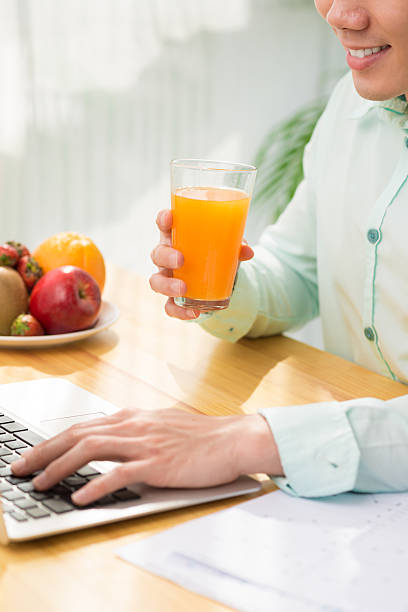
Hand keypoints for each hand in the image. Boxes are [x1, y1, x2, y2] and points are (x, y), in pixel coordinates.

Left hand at [11, 408, 282, 505]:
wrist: (233, 439)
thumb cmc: (200, 436)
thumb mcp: (161, 426)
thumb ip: (134, 431)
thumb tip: (110, 440)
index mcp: (133, 416)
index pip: (83, 426)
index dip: (53, 440)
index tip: (34, 454)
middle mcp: (133, 425)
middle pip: (78, 434)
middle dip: (44, 451)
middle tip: (21, 468)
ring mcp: (145, 443)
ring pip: (90, 449)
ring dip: (59, 467)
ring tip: (40, 483)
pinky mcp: (158, 464)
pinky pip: (119, 473)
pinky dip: (94, 485)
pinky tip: (80, 496)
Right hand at [149, 209, 253, 319]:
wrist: (215, 277)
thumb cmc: (215, 253)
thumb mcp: (225, 247)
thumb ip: (235, 246)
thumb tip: (248, 252)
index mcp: (176, 237)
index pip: (164, 224)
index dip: (163, 219)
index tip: (170, 217)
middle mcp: (167, 257)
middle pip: (157, 254)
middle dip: (166, 256)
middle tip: (181, 260)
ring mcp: (168, 278)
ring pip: (156, 281)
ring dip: (167, 285)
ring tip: (183, 289)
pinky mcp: (173, 298)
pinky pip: (169, 306)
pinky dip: (180, 312)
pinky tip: (194, 313)